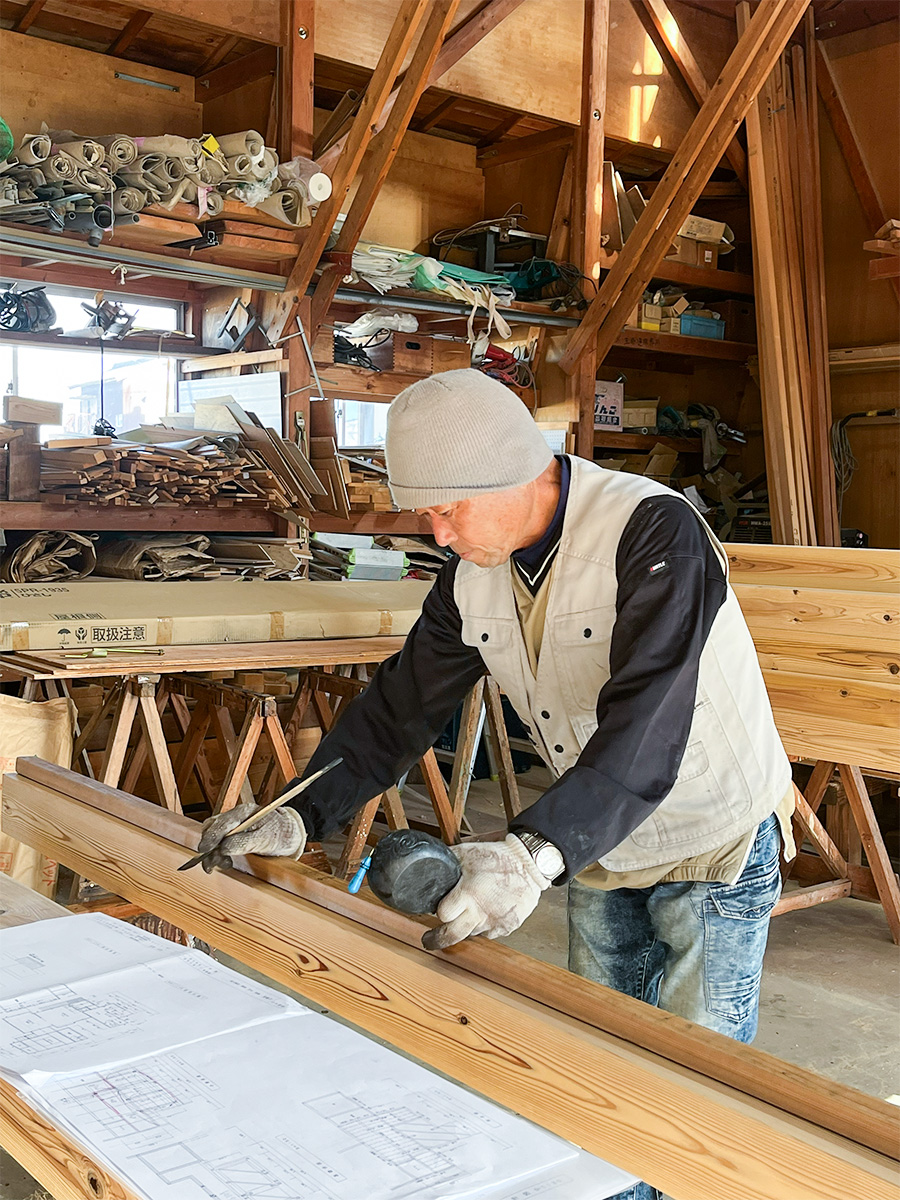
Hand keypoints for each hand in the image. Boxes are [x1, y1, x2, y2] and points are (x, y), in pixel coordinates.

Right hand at [197, 800, 306, 873]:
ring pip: (214, 837)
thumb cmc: (280, 833)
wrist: (290, 833)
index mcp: (243, 812)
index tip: (205, 851)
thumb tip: (224, 848)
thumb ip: (245, 842)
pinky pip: (220, 842)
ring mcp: (234, 825)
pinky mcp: (234, 834)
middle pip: (212, 829)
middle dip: (208, 847)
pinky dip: (218, 853)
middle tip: (210, 864)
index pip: (221, 823)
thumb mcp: (266, 839)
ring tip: (223, 864)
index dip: (210, 837)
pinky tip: (225, 862)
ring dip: (213, 853)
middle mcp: (235, 816)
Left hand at [422, 835, 548, 950]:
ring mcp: (495, 922)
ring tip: (471, 909)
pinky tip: (487, 910)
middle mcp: (480, 912)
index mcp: (468, 894)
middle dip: (437, 940)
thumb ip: (447, 862)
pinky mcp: (508, 926)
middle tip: (428, 940)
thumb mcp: (467, 853)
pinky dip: (485, 924)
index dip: (439, 910)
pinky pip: (490, 932)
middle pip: (451, 936)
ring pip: (472, 932)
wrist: (530, 863)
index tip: (438, 910)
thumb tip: (428, 865)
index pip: (442, 914)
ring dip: (467, 925)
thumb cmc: (499, 856)